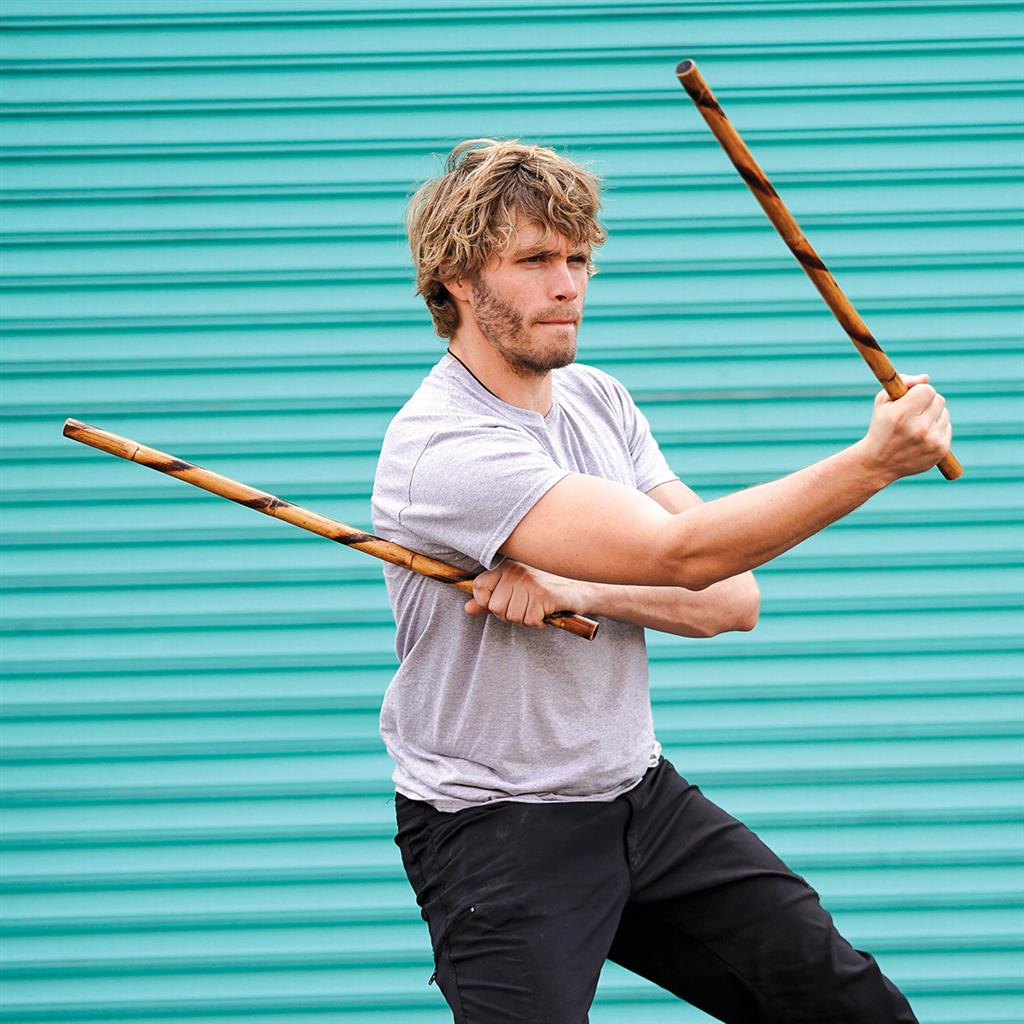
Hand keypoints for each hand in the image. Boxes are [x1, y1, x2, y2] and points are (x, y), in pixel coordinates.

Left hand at [465, 559, 589, 629]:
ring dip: (525, 619)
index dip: (486, 602)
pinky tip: (547, 612)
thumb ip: (490, 599)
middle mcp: (516, 571)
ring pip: (512, 616)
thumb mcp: (516, 590)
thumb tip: (467, 609)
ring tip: (538, 608)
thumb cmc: (546, 589)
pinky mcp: (544, 595)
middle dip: (510, 614)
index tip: (504, 602)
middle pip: (495, 607)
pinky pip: (530, 621)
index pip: (478, 587)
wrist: (581, 589)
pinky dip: (539, 622)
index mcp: (506, 566)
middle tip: (527, 607)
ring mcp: (530, 582)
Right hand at [860, 373, 951, 481]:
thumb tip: (926, 378)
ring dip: (933, 415)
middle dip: (927, 402)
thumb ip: (903, 384)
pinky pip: (947, 427)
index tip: (911, 397)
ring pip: (944, 413)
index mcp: (901, 415)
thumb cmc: (881, 427)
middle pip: (938, 399)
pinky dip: (937, 427)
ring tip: (916, 425)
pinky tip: (922, 435)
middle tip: (914, 410)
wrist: (879, 463)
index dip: (919, 391)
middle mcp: (919, 429)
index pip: (927, 390)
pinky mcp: (941, 450)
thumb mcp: (882, 403)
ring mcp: (932, 441)